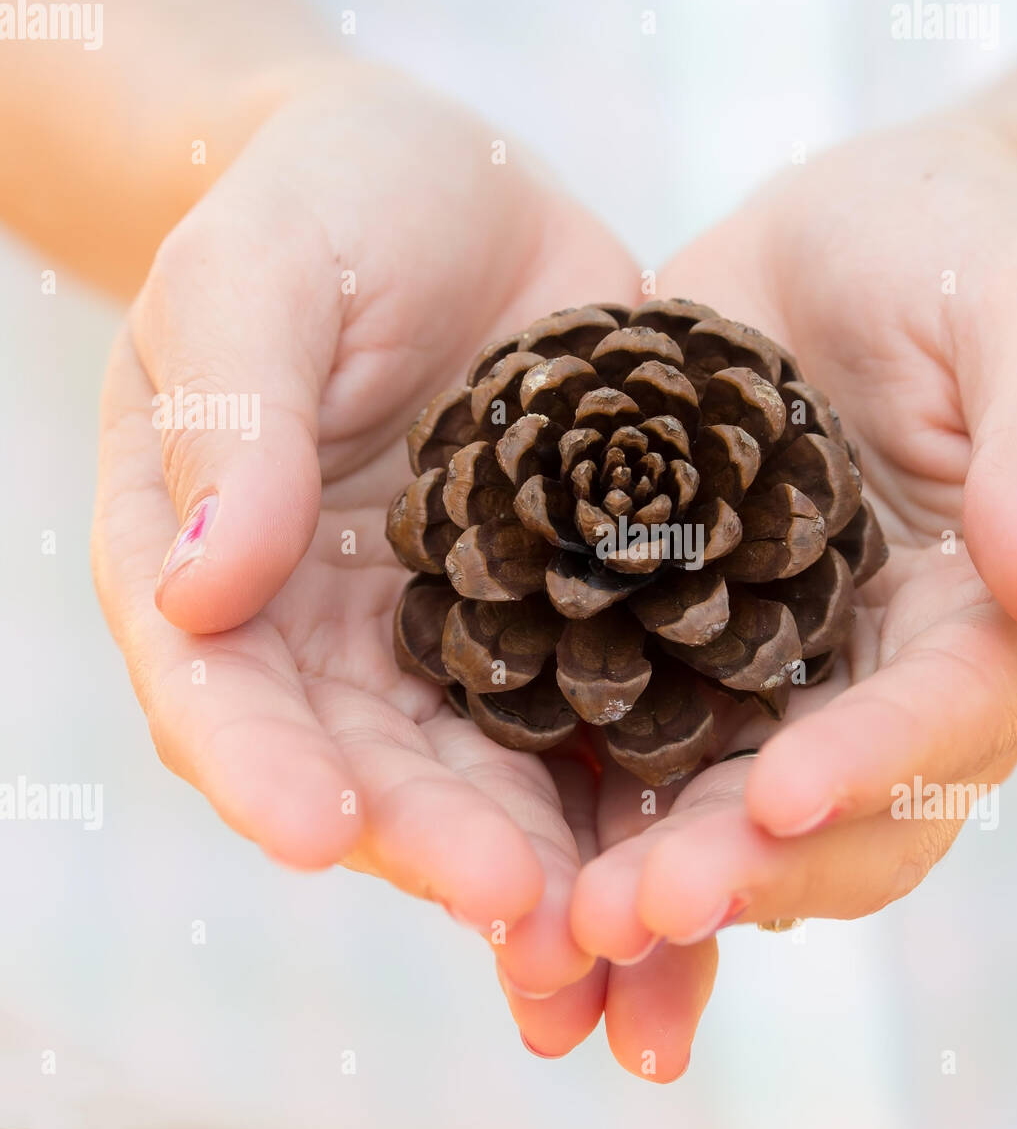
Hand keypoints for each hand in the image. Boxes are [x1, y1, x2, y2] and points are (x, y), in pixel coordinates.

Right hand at [91, 67, 651, 1001]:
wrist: (456, 191)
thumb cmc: (326, 208)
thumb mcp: (257, 275)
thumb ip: (231, 417)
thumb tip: (200, 588)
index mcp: (222, 570)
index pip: (220, 694)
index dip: (264, 770)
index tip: (318, 834)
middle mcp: (338, 635)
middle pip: (380, 769)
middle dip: (444, 848)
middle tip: (523, 915)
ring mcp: (464, 634)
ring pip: (498, 774)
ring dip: (555, 864)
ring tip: (622, 936)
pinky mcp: (576, 614)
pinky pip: (607, 710)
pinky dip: (644, 792)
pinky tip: (704, 850)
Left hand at [570, 121, 1016, 959]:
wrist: (853, 245)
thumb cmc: (960, 252)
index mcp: (1016, 623)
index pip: (950, 715)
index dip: (872, 764)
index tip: (777, 798)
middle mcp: (908, 685)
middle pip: (844, 817)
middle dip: (747, 871)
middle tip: (636, 909)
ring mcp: (798, 686)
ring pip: (742, 824)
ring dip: (665, 886)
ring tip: (567, 931)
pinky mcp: (701, 663)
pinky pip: (657, 764)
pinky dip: (605, 831)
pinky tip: (531, 887)